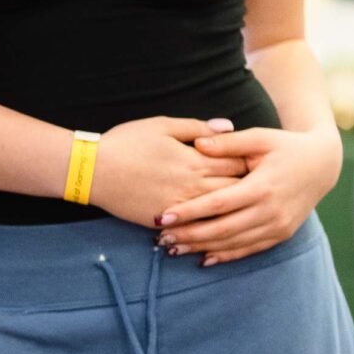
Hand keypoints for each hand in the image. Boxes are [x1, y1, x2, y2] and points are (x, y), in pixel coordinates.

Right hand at [92, 117, 246, 232]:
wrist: (93, 170)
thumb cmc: (126, 142)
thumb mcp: (163, 125)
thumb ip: (198, 127)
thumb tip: (229, 127)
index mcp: (195, 160)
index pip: (238, 164)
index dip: (252, 163)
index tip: (260, 162)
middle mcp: (192, 186)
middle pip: (236, 191)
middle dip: (250, 189)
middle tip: (260, 187)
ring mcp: (180, 207)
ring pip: (219, 214)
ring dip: (234, 211)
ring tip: (245, 208)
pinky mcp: (165, 221)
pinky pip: (196, 228)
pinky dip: (210, 227)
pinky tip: (219, 226)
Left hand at [158, 124, 340, 264]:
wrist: (322, 165)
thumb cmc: (285, 147)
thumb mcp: (260, 138)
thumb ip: (228, 143)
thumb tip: (197, 143)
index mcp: (262, 186)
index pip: (218, 204)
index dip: (189, 212)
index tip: (163, 216)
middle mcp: (271, 211)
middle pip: (222, 229)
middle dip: (189, 235)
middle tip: (161, 238)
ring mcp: (277, 226)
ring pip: (233, 243)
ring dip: (202, 248)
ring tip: (173, 249)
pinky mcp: (281, 234)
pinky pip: (249, 249)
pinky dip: (225, 255)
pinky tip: (203, 259)